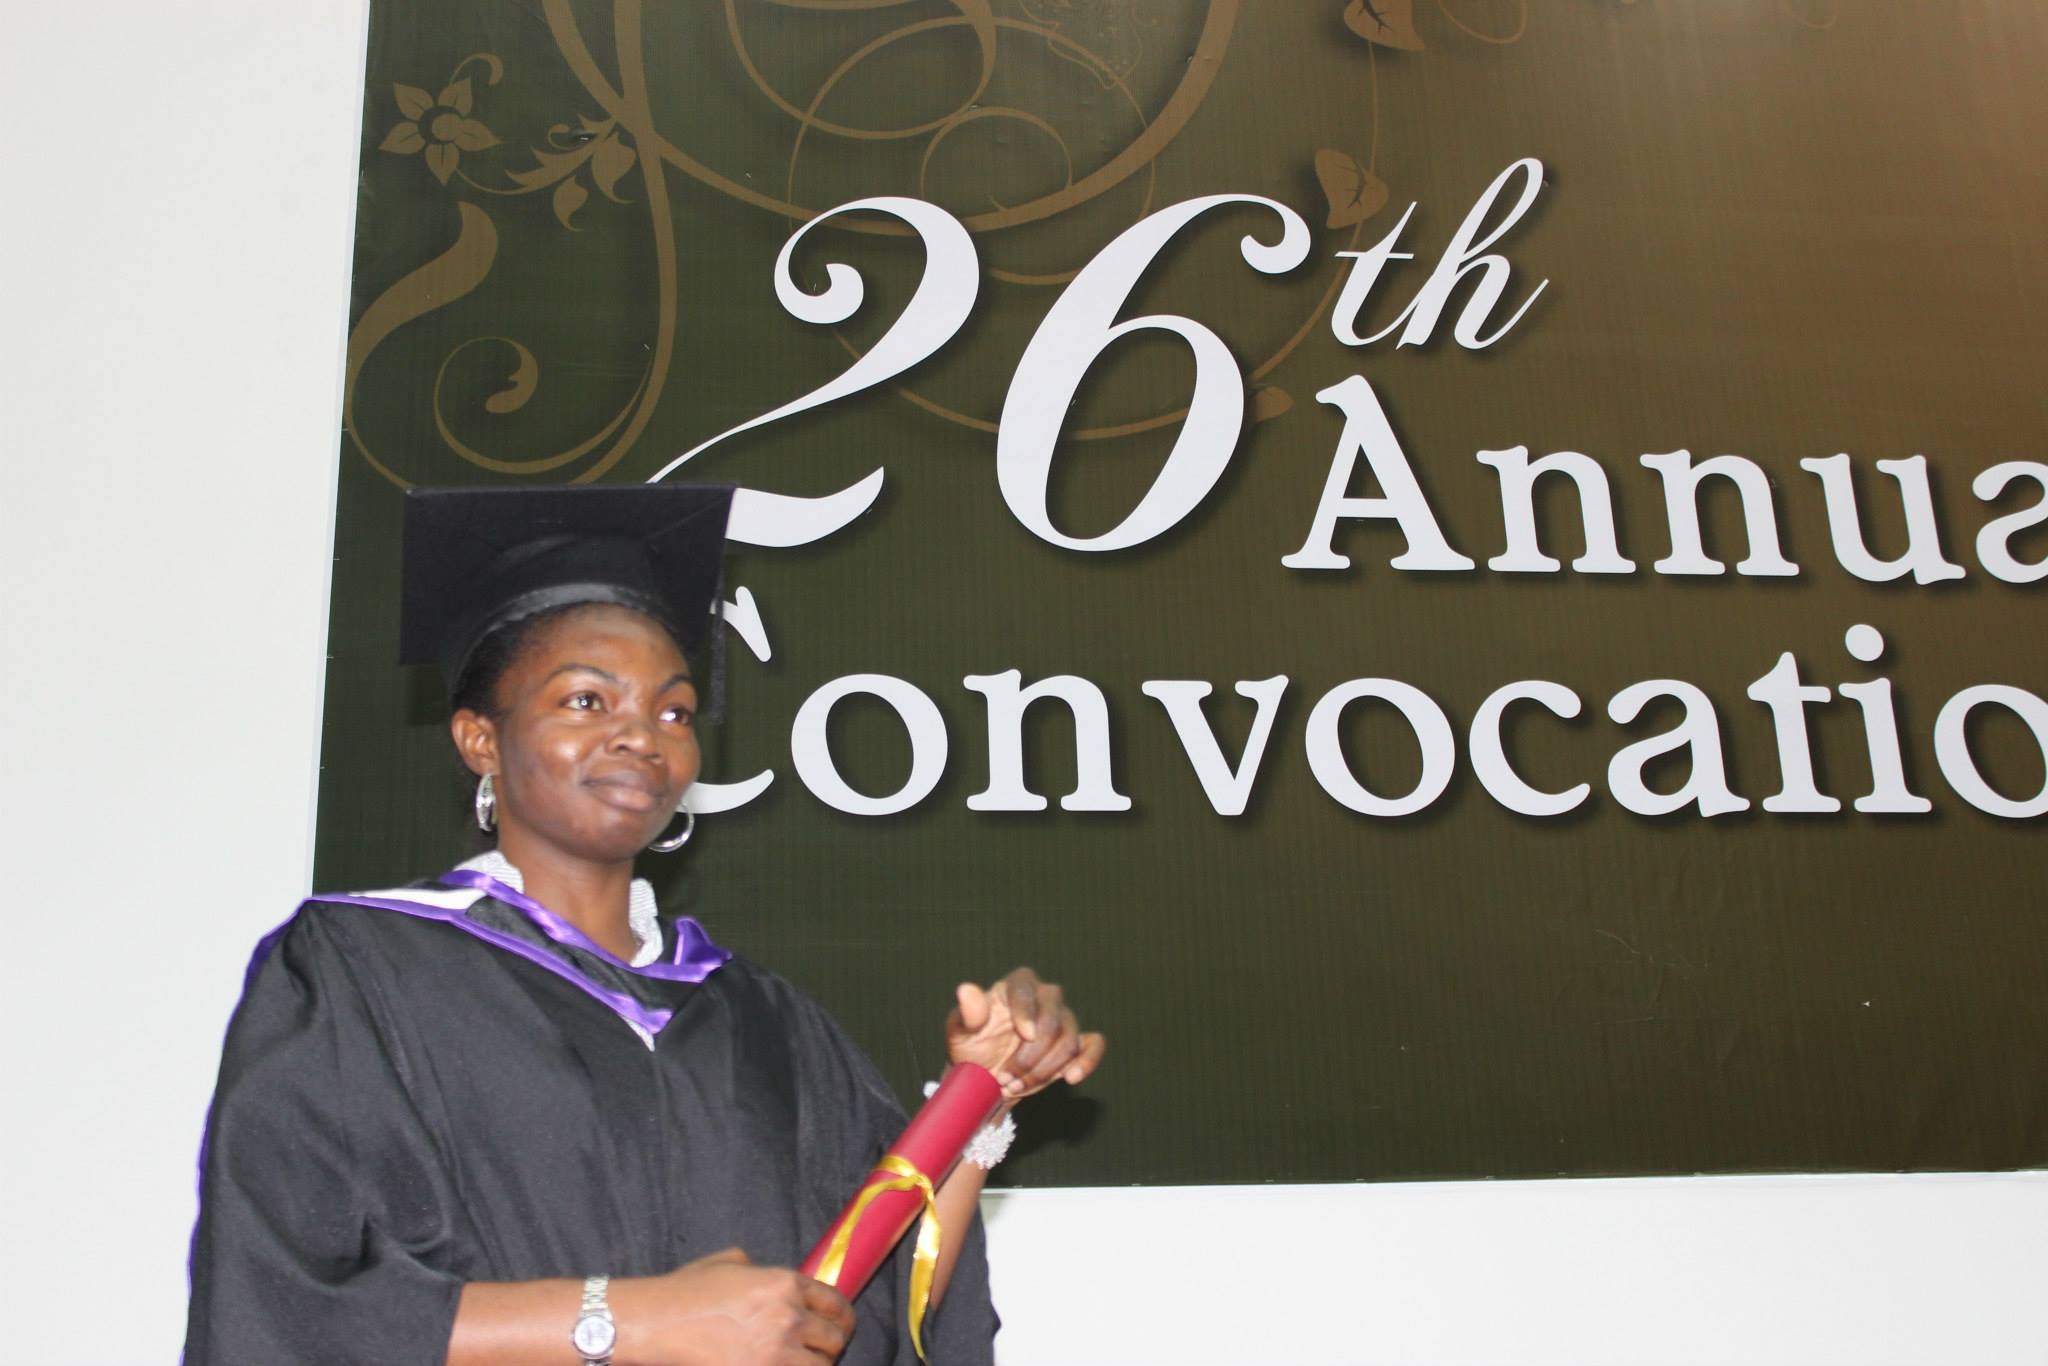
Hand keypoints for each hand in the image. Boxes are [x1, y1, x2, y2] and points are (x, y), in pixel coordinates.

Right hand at [611, 1247, 854, 1365]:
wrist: (658, 1322)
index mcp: (784, 1283)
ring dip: (814, 1365)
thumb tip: (766, 1277)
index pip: (835, 1303)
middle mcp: (788, 1316)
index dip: (842, 1317)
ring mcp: (776, 1352)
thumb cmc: (687, 1291)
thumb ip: (759, 1268)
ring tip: (802, 1363)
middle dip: (830, 1344)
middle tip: (821, 1350)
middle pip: (834, 1338)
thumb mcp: (729, 1262)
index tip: (840, 1326)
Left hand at [946, 967, 1105, 1102]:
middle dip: (1031, 1055)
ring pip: (1068, 1041)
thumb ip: (968, 1013)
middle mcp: (1044, 997)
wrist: (987, 1076)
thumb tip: (966, 990)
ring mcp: (1063, 1020)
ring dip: (1043, 1070)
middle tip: (1006, 1077)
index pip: (1025, 989)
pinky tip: (1071, 1077)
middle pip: (1052, 1019)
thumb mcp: (961, 1031)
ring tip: (1017, 1086)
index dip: (1027, 1011)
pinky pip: (1093, 1045)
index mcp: (1016, 986)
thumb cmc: (972, 1046)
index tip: (1024, 1035)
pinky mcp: (1077, 1043)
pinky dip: (1087, 1061)